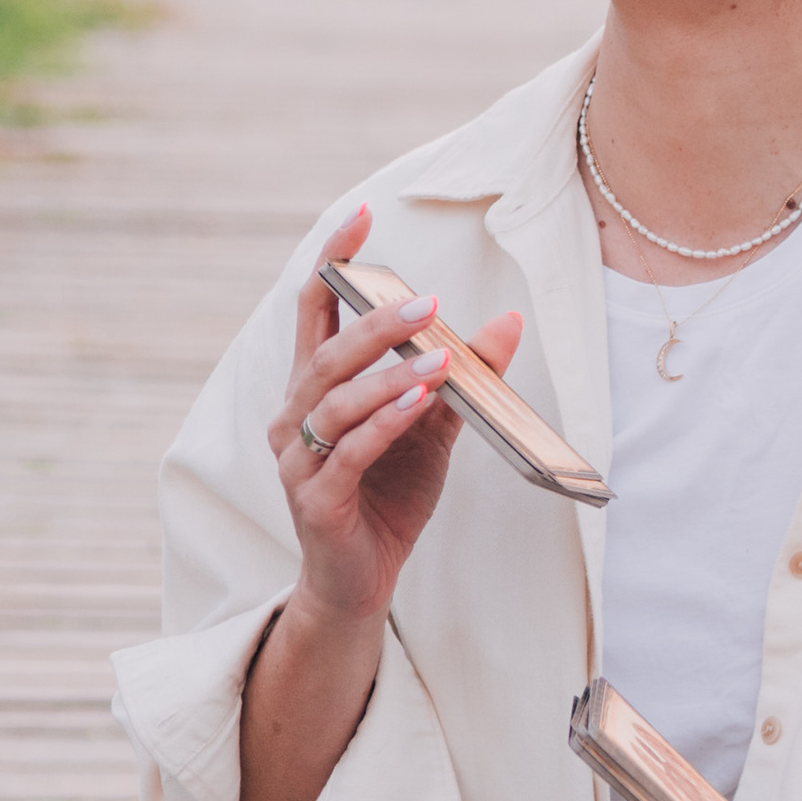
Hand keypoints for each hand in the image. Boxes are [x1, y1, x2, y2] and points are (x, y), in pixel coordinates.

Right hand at [268, 204, 526, 630]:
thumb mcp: (433, 430)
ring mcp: (298, 459)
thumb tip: (507, 320)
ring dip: (389, 373)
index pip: (313, 309)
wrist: (360, 583)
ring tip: (439, 357)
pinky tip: (419, 401)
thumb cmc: (389, 497)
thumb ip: (460, 377)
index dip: (333, 260)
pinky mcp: (314, 499)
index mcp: (313, 389)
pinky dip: (385, 422)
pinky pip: (349, 451)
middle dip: (377, 321)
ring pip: (336, 399)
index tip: (362, 216)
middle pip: (328, 351)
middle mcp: (294, 416)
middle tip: (430, 300)